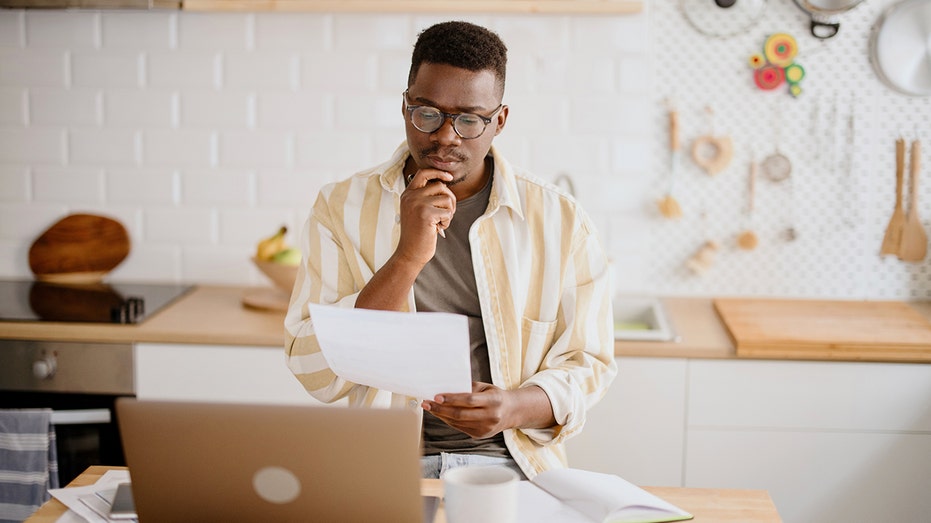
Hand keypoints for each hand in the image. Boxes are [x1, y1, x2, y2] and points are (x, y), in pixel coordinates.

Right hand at [398, 169, 455, 265]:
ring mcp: (417, 204)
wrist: (410, 253)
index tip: (449, 177)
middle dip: (449, 199)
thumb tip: (444, 184)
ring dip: (449, 212)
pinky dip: (447, 222)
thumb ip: (426, 196)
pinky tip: (437, 228)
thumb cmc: (417, 233)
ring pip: (447, 199)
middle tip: (446, 213)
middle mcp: (411, 196)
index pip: (423, 173)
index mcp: (408, 194)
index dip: (438, 172)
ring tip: (439, 222)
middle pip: (440, 186)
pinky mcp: (426, 214)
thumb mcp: (417, 210)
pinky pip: (448, 212)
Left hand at [422, 382, 555, 439]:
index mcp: (494, 400)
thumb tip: (446, 389)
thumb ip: (468, 388)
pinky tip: (440, 414)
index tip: (437, 396)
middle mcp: (491, 416)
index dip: (452, 399)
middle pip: (461, 414)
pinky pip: (459, 428)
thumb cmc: (495, 396)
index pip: (469, 400)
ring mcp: (485, 428)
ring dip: (441, 416)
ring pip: (458, 423)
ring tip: (430, 408)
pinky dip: (448, 421)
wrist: (511, 412)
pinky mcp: (480, 435)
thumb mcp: (485, 387)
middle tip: (427, 403)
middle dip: (441, 409)